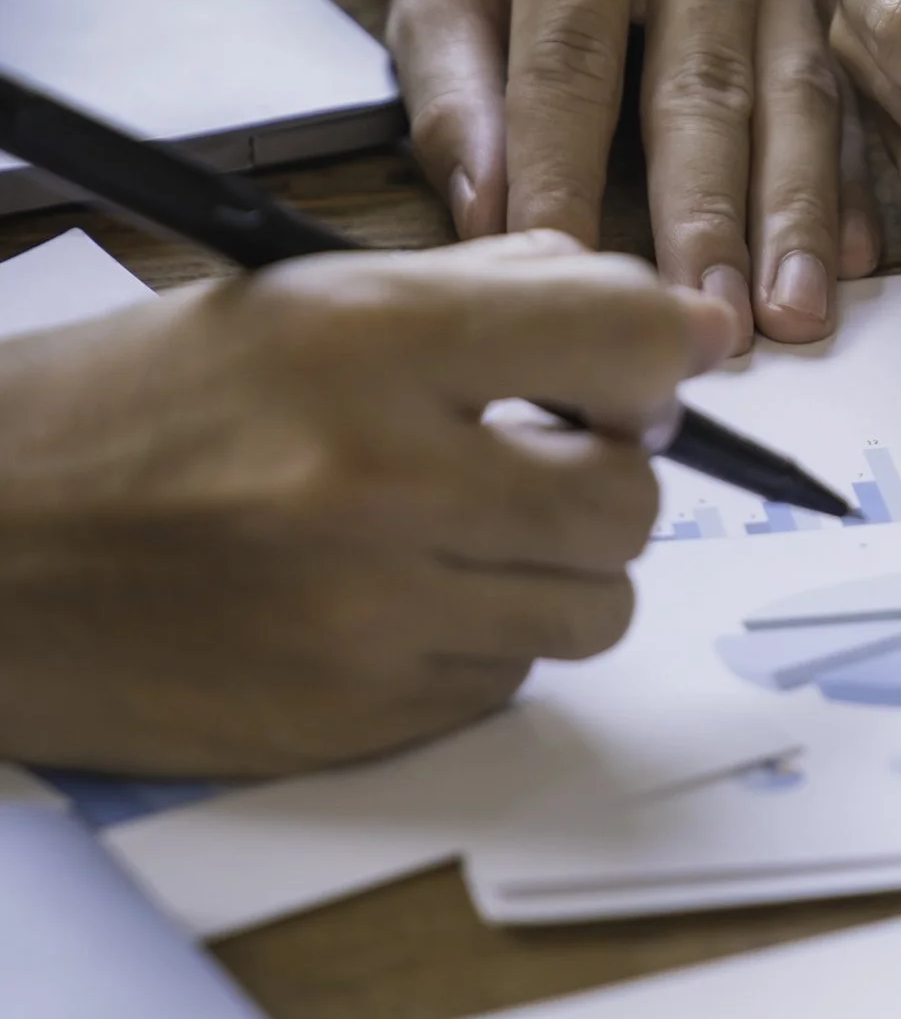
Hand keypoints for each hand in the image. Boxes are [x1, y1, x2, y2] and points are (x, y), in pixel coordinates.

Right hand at [0, 237, 732, 776]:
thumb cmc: (117, 417)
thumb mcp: (286, 301)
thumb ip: (485, 296)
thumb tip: (664, 320)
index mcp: (361, 340)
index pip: (624, 336)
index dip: (650, 357)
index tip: (627, 376)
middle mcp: (379, 478)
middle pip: (632, 498)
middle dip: (601, 476)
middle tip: (532, 459)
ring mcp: (369, 616)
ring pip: (592, 607)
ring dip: (548, 571)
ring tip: (449, 534)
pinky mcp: (351, 722)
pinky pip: (504, 683)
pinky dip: (471, 644)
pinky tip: (381, 602)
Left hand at [391, 0, 857, 341]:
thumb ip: (457, 104)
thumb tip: (494, 226)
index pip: (572, 61)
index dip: (566, 182)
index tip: (569, 284)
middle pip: (704, 79)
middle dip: (710, 217)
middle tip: (711, 322)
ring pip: (792, 89)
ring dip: (794, 216)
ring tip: (792, 314)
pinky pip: (839, 86)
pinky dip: (844, 180)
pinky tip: (846, 257)